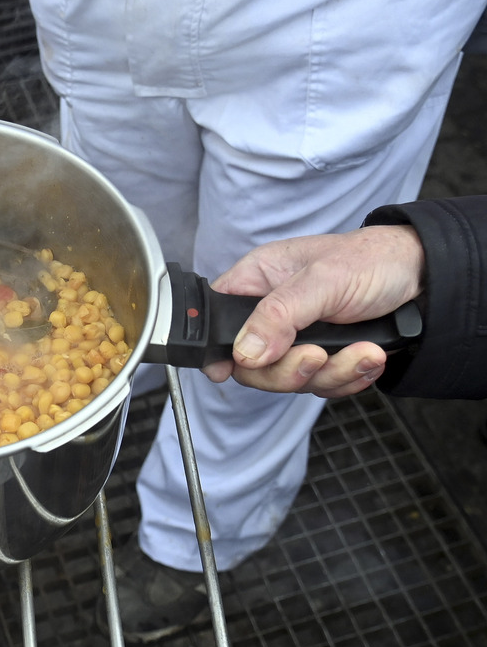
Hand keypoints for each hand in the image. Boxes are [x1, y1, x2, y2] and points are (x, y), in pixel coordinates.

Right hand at [201, 225, 423, 397]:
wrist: (429, 278)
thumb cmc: (373, 259)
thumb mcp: (322, 280)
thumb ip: (278, 316)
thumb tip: (244, 353)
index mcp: (258, 282)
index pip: (217, 320)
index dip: (219, 349)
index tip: (226, 370)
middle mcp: (272, 314)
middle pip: (252, 365)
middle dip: (289, 370)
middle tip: (317, 356)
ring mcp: (299, 339)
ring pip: (291, 380)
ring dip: (331, 374)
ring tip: (364, 352)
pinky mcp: (326, 359)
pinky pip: (323, 386)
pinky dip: (349, 378)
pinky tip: (369, 357)